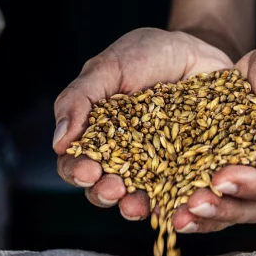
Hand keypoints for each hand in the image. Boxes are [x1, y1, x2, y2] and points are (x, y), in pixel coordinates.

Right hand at [54, 28, 232, 219]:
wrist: (197, 48)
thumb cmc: (147, 54)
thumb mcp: (108, 67)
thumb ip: (79, 99)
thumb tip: (59, 143)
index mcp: (96, 136)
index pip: (76, 164)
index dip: (77, 172)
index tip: (88, 170)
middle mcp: (124, 158)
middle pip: (104, 189)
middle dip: (104, 193)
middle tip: (114, 188)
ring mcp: (157, 166)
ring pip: (140, 198)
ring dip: (133, 206)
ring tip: (137, 204)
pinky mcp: (189, 169)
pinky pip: (180, 194)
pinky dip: (176, 205)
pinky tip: (175, 207)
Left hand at [171, 29, 255, 233]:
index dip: (253, 186)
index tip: (222, 179)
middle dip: (224, 208)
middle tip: (192, 206)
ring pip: (236, 205)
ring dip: (208, 215)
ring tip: (178, 218)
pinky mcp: (236, 163)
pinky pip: (218, 189)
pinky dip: (195, 198)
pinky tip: (168, 205)